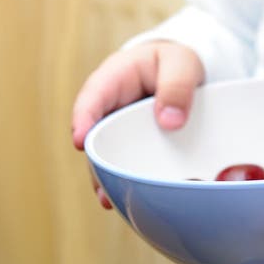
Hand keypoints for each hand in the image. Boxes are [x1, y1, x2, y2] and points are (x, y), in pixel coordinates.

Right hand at [71, 40, 203, 207]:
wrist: (182, 71)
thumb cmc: (175, 62)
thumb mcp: (181, 62)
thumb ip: (177, 86)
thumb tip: (170, 122)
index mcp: (115, 78)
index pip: (93, 97)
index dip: (83, 118)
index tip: (80, 140)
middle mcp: (110, 108)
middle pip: (95, 136)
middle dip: (95, 161)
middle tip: (101, 186)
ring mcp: (118, 130)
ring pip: (108, 156)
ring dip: (109, 178)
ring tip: (113, 200)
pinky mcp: (132, 148)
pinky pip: (126, 165)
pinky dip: (128, 181)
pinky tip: (133, 200)